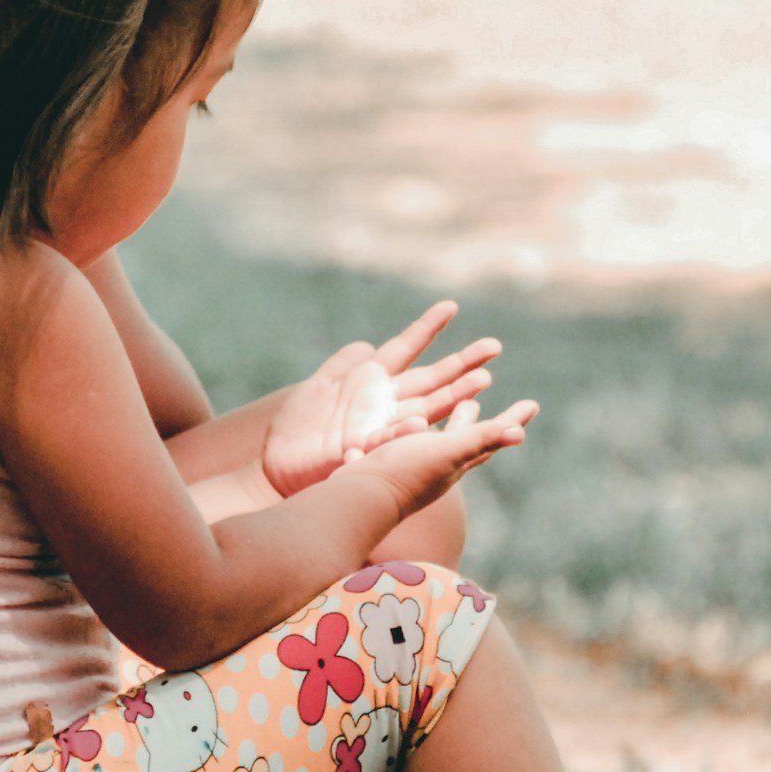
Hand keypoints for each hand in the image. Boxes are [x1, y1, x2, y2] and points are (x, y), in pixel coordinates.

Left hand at [259, 301, 503, 497]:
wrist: (276, 466)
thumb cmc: (296, 430)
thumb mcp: (318, 387)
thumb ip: (343, 365)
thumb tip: (367, 346)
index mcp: (372, 382)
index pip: (405, 347)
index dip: (426, 328)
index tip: (451, 305)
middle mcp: (385, 404)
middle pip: (431, 380)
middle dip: (462, 365)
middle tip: (494, 347)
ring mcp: (381, 426)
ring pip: (427, 408)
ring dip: (454, 395)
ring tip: (483, 381)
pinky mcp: (367, 449)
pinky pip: (392, 437)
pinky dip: (408, 430)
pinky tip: (425, 421)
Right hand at [333, 396, 535, 522]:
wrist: (358, 499)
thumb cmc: (405, 473)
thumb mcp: (447, 451)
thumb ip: (479, 439)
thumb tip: (519, 433)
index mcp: (457, 461)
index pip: (492, 438)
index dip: (512, 421)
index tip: (533, 404)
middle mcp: (439, 467)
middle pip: (466, 440)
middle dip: (476, 422)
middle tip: (480, 403)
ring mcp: (414, 468)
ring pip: (437, 440)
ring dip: (448, 422)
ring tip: (454, 407)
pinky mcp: (389, 467)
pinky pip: (406, 445)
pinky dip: (412, 432)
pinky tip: (405, 427)